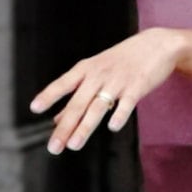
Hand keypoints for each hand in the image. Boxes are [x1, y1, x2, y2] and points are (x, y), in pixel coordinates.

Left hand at [30, 30, 183, 153]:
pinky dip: (119, 115)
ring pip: (97, 107)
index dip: (49, 95)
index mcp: (86, 70)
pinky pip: (127, 103)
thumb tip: (55, 119)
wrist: (156, 44)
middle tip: (54, 146)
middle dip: (64, 127)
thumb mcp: (96, 72)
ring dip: (84, 127)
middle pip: (78, 103)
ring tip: (73, 144)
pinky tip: (113, 127)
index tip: (35, 108)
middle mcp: (98, 75)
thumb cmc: (122, 60)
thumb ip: (76, 95)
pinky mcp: (137, 86)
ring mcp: (117, 81)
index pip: (63, 84)